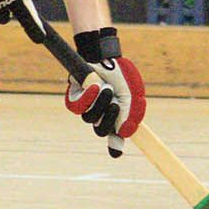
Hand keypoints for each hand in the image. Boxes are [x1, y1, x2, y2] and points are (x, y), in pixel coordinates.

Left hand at [64, 27, 144, 157]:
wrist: (107, 55)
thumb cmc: (121, 75)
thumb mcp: (133, 95)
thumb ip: (131, 114)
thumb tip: (125, 133)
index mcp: (115, 116)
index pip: (114, 135)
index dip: (114, 145)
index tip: (116, 153)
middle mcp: (100, 114)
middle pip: (100, 130)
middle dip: (109, 120)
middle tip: (116, 105)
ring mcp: (87, 106)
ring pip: (90, 118)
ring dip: (100, 104)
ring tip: (107, 89)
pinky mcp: (74, 97)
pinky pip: (77, 107)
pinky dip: (87, 98)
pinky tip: (95, 88)